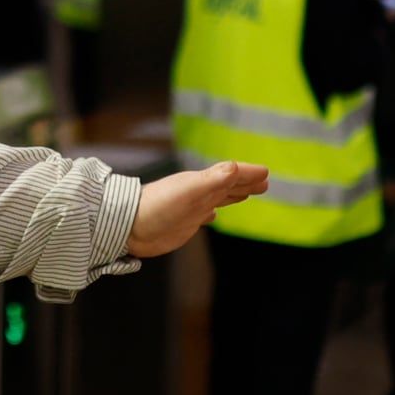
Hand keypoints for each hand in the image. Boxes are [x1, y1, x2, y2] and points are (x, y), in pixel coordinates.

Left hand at [129, 161, 270, 258]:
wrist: (129, 226)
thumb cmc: (157, 208)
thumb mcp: (189, 191)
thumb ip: (212, 180)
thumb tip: (236, 167)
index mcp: (202, 183)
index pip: (231, 174)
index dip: (249, 173)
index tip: (266, 172)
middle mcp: (199, 193)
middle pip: (228, 185)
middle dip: (246, 182)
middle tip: (264, 181)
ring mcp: (191, 208)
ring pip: (218, 198)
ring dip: (233, 195)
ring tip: (246, 193)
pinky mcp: (183, 224)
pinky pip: (203, 216)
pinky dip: (212, 214)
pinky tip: (212, 216)